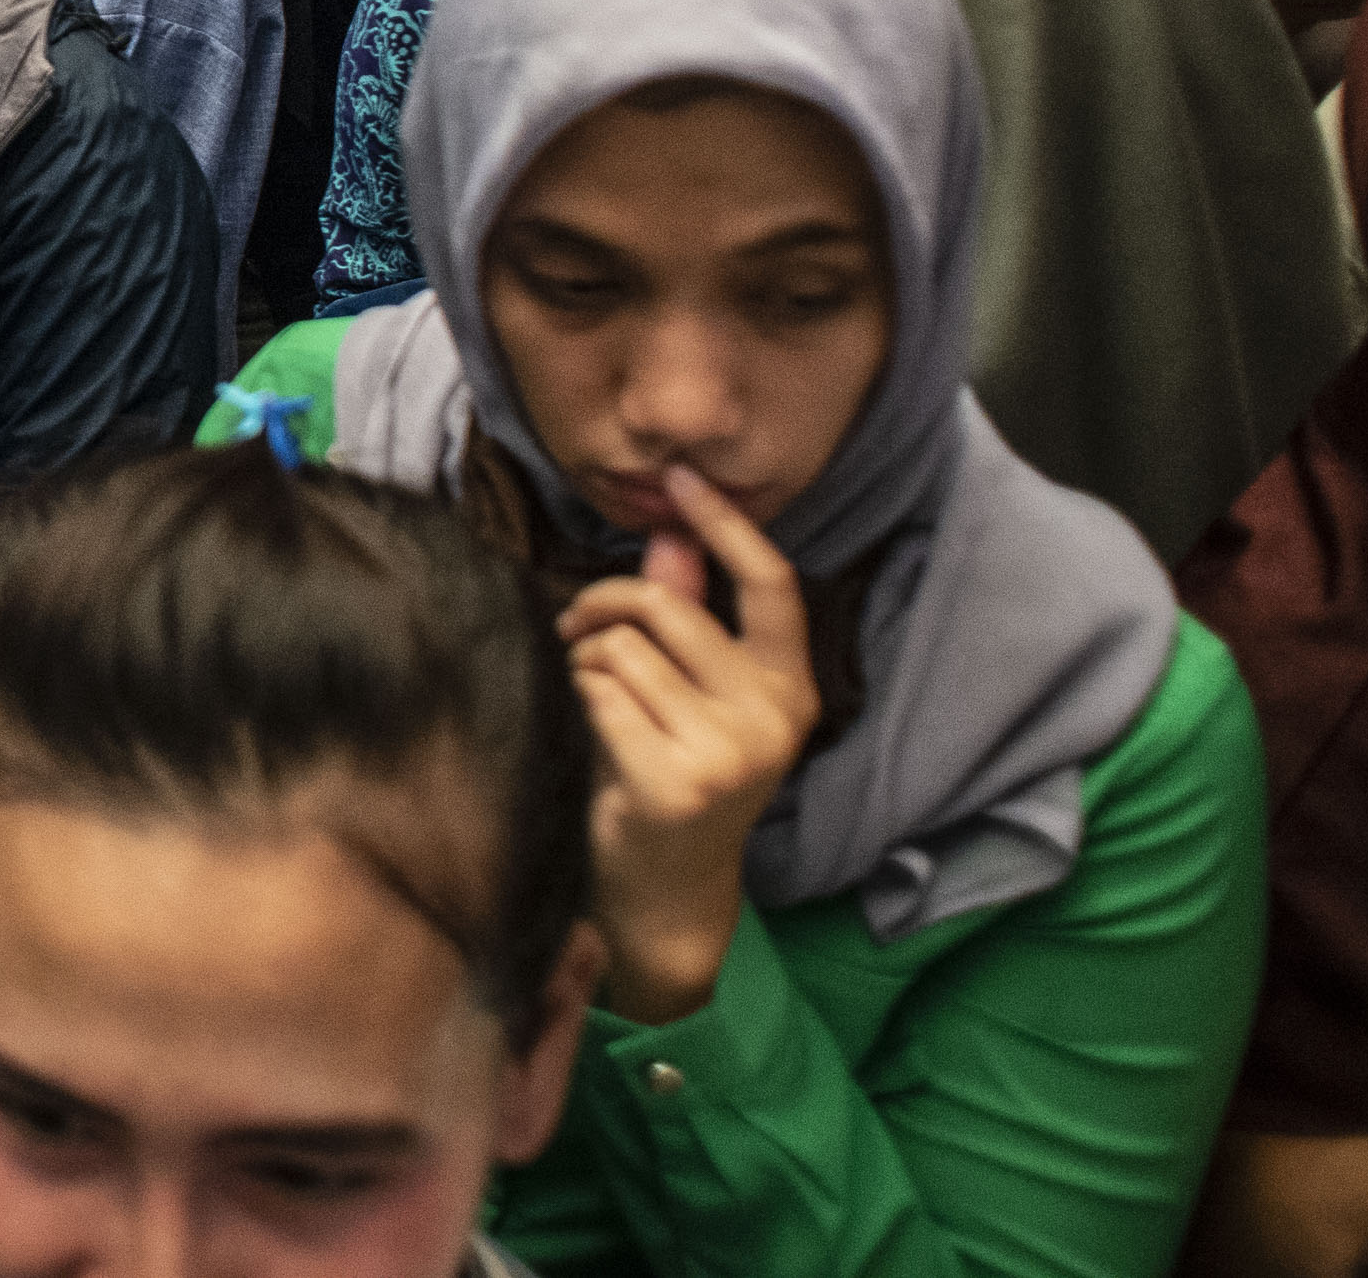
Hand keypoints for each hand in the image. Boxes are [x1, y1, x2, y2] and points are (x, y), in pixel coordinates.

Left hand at [559, 465, 818, 1022]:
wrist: (668, 890)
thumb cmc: (675, 775)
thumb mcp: (696, 695)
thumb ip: (691, 617)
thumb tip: (670, 535)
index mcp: (791, 688)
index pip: (772, 584)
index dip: (725, 523)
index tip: (679, 477)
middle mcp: (772, 717)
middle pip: (668, 605)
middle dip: (604, 602)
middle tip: (576, 623)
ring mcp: (728, 753)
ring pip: (623, 647)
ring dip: (587, 657)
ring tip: (593, 690)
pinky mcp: (675, 781)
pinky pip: (599, 690)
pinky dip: (580, 692)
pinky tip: (594, 728)